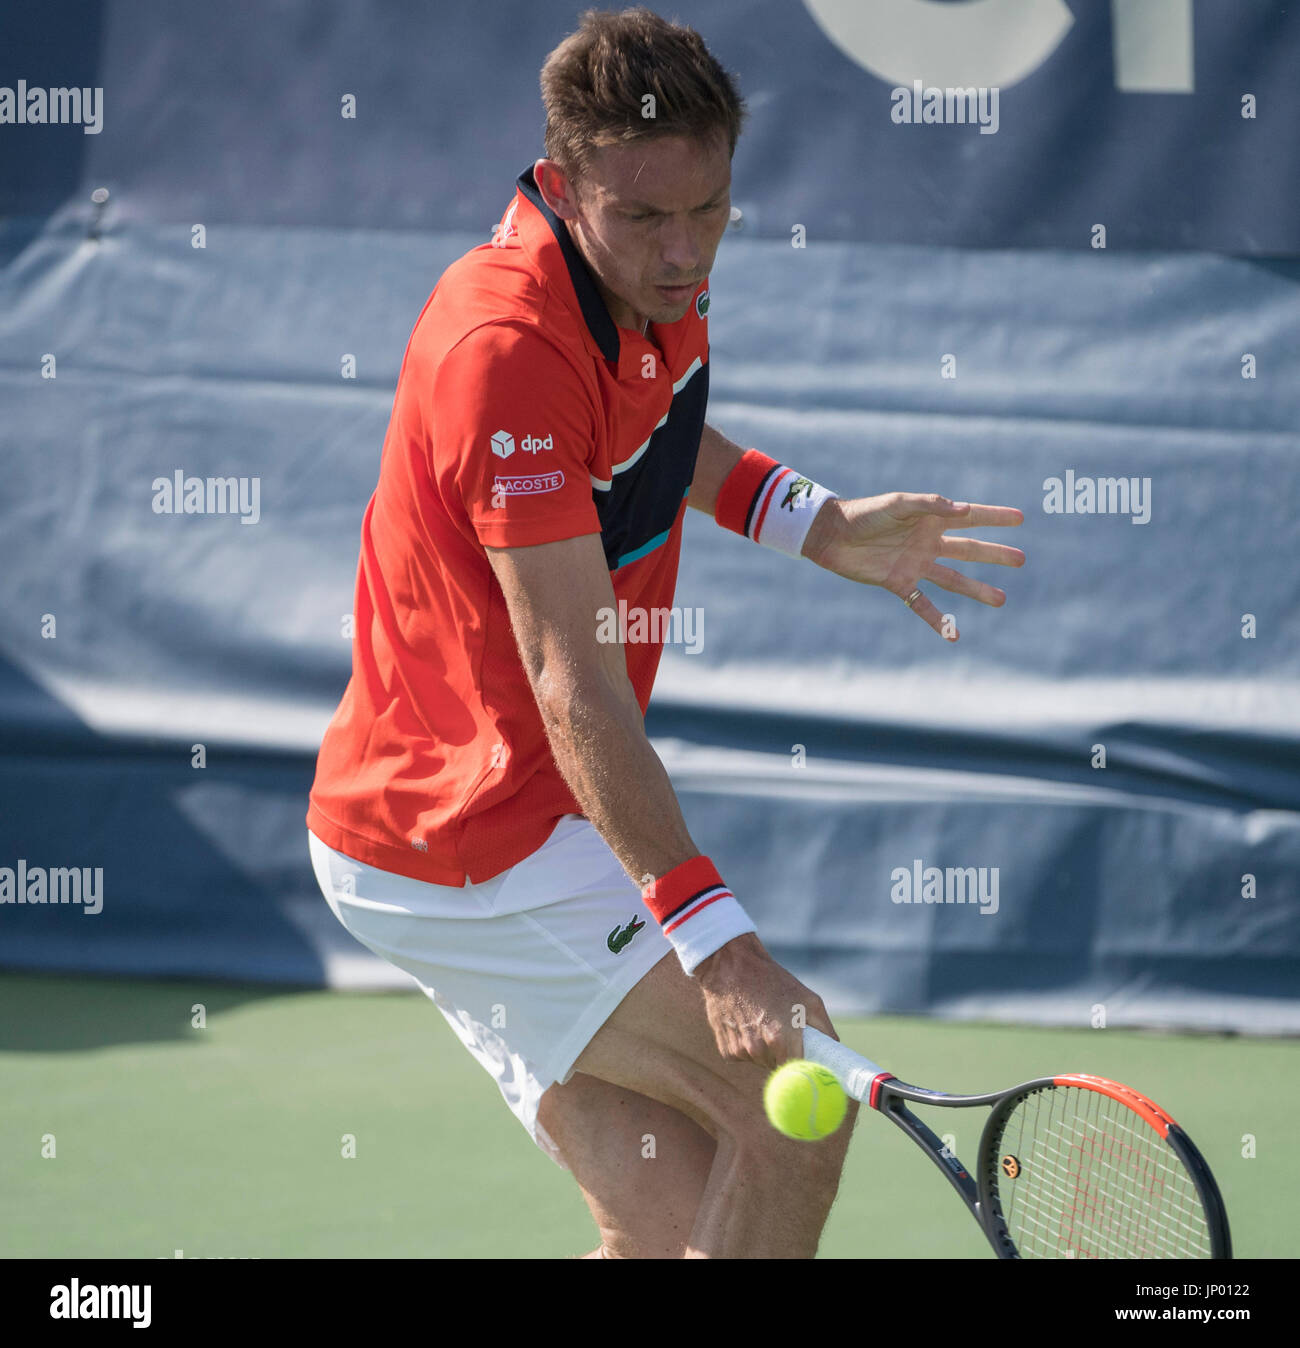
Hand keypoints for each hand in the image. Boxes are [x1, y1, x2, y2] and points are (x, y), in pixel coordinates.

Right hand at [694, 932, 837, 1069]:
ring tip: (763, 1023)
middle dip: (785, 1056)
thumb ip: (825, 1030)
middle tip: (784, 1035)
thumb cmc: (773, 981)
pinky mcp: (726, 1050)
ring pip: (761, 1063)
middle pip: (779, 1069)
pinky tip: (746, 1024)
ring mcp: (740, 1051)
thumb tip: (835, 1051)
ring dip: (766, 1051)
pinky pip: (744, 1057)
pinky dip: (747, 1046)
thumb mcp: (808, 999)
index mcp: (782, 1038)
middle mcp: (759, 1049)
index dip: (804, 1070)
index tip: (809, 1067)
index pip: (798, 1073)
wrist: (731, 967)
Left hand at [801, 493, 1024, 640]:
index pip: (970, 518)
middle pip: (968, 550)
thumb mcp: (897, 503)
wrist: (831, 535)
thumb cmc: (864, 513)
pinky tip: (954, 636)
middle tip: (1021, 560)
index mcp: (930, 519)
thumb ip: (929, 505)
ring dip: (977, 589)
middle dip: (995, 554)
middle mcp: (927, 543)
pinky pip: (922, 604)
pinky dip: (938, 620)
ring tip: (1002, 600)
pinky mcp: (899, 583)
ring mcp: (915, 564)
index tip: (1020, 518)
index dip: (994, 517)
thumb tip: (964, 511)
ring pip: (953, 580)